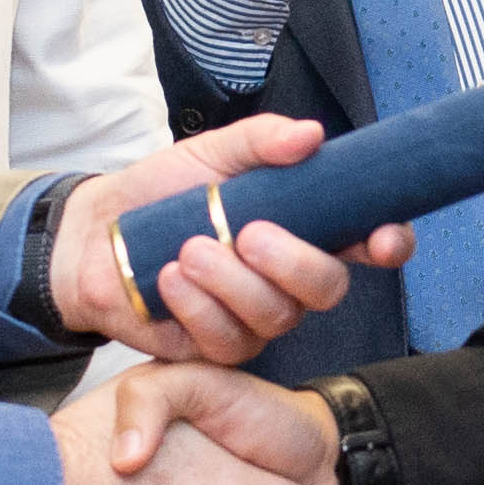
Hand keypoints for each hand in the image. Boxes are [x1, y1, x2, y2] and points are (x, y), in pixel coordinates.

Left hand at [56, 116, 409, 363]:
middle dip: (295, 262)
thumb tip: (310, 136)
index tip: (383, 237)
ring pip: (276, 316)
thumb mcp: (210, 153)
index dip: (388, 243)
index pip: (366, 242)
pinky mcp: (216, 348)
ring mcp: (255, 318)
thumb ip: (260, 141)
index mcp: (302, 229)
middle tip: (248, 233)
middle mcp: (288, 279)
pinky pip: (227, 340)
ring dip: (232, 281)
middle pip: (329, 288)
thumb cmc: (161, 193)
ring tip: (188, 250)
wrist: (95, 234)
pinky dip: (198, 305)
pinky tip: (169, 279)